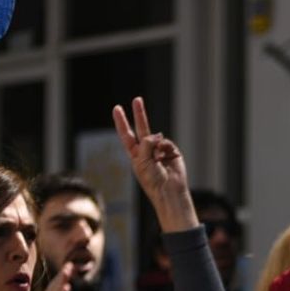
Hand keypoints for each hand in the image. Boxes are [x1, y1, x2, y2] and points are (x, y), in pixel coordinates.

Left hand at [113, 96, 196, 232]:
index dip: (122, 122)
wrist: (169, 191)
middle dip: (140, 114)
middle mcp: (147, 151)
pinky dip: (165, 148)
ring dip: (155, 145)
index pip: (126, 135)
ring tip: (156, 160)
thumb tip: (158, 135)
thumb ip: (146, 143)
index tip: (117, 108)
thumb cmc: (152, 180)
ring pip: (156, 136)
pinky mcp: (172, 153)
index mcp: (135, 155)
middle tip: (137, 99)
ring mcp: (160, 151)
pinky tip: (165, 158)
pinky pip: (166, 143)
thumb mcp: (141, 160)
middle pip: (142, 129)